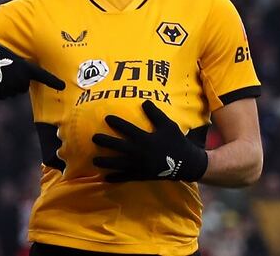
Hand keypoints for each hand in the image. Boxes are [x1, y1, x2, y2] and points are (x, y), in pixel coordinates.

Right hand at [0, 39, 64, 98]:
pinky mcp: (1, 93)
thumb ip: (22, 69)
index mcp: (26, 67)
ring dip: (7, 85)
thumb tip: (24, 82)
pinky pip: (3, 95)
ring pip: (13, 92)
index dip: (54, 81)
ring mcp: (11, 87)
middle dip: (17, 81)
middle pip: (24, 87)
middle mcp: (21, 79)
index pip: (43, 76)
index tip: (63, 86)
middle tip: (6, 70)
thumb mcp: (13, 58)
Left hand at [92, 100, 207, 181]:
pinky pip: (125, 177)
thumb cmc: (176, 142)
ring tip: (94, 161)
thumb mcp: (168, 125)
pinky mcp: (141, 175)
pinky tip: (105, 178)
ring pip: (118, 164)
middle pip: (118, 147)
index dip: (116, 123)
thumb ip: (156, 114)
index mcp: (145, 139)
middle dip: (105, 142)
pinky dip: (115, 178)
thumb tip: (145, 102)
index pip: (127, 129)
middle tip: (94, 138)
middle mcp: (139, 152)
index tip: (106, 118)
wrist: (185, 163)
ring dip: (105, 162)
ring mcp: (139, 165)